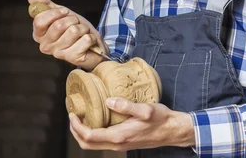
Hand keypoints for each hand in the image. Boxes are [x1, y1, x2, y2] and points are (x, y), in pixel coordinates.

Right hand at [29, 0, 107, 70]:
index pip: (39, 21)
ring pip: (74, 31)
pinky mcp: (73, 58)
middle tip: (75, 24)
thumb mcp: (61, 14)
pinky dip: (91, 37)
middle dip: (72, 20)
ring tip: (82, 33)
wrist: (91, 45)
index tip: (65, 11)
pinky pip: (85, 39)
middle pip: (58, 25)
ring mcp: (59, 53)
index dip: (55, 13)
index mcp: (40, 35)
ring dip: (83, 28)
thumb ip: (46, 6)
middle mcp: (46, 46)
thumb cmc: (75, 29)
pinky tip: (87, 42)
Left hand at [69, 97, 195, 151]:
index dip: (76, 126)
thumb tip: (108, 100)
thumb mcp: (145, 109)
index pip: (89, 136)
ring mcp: (120, 145)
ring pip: (94, 144)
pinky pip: (102, 141)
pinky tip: (96, 118)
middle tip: (72, 115)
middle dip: (75, 131)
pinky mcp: (123, 142)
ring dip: (83, 132)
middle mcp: (117, 144)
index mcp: (119, 136)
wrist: (173, 131)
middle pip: (87, 144)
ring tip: (81, 116)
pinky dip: (93, 132)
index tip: (72, 113)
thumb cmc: (161, 120)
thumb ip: (126, 105)